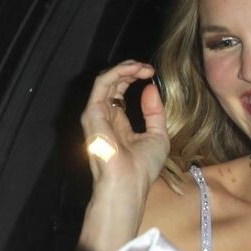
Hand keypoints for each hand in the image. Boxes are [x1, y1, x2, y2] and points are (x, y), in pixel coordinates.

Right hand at [80, 60, 167, 193]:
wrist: (128, 184)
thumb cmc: (141, 168)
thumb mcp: (157, 135)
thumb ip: (154, 111)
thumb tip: (150, 87)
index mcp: (118, 124)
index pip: (120, 93)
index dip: (134, 79)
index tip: (152, 73)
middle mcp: (104, 118)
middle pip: (112, 84)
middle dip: (130, 70)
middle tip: (148, 67)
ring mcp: (96, 115)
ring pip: (105, 81)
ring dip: (124, 69)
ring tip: (143, 66)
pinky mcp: (92, 113)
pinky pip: (101, 84)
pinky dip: (117, 73)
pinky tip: (134, 70)